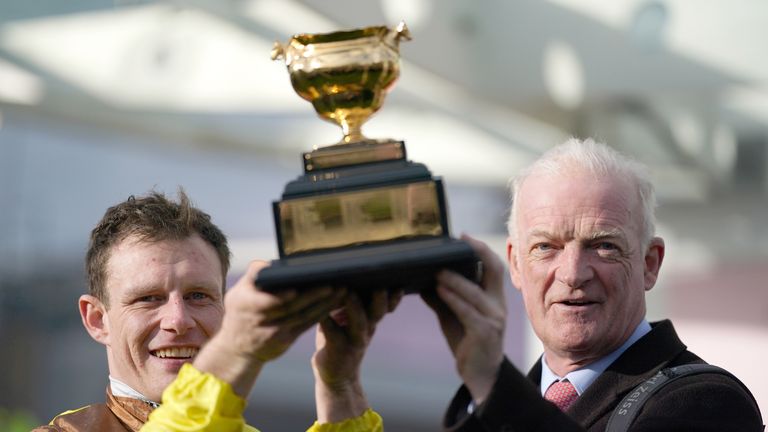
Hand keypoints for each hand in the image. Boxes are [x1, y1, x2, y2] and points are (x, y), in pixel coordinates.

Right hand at [194, 260, 345, 397]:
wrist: (237, 349)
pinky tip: (335, 303)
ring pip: (303, 316)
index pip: (266, 300)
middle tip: (333, 284)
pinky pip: (306, 324)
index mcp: (245, 304)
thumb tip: (270, 265)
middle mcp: (259, 320)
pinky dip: (321, 313)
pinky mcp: (286, 340)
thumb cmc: (240, 312)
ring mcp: (273, 333)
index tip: (297, 288)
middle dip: (313, 296)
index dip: (282, 297)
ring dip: (324, 304)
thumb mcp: (237, 293)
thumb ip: (252, 276)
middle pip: (291, 307)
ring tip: (341, 290)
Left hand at [312, 289, 401, 422]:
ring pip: (359, 324)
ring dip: (356, 308)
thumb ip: (352, 304)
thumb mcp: (350, 322)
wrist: (336, 378)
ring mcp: (353, 342)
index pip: (386, 307)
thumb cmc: (340, 341)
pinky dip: (327, 321)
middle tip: (380, 285)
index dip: (393, 298)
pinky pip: (332, 332)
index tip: (398, 284)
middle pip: (377, 313)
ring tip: (350, 292)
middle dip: (380, 300)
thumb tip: (348, 277)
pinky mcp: (336, 349)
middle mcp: (366, 331)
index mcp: (370, 322)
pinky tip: (321, 311)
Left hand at [421, 234, 505, 403]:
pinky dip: (453, 299)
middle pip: (494, 271)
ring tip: (437, 271)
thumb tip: (421, 281)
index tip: (464, 236)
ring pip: (475, 293)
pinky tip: (439, 290)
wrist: (481, 375)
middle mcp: (498, 305)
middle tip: (456, 244)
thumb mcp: (453, 316)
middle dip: (477, 253)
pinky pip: (468, 312)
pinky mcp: (485, 333)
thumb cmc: (468, 342)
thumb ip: (442, 298)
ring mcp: (494, 319)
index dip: (481, 249)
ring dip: (455, 280)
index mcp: (493, 298)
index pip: (494, 266)